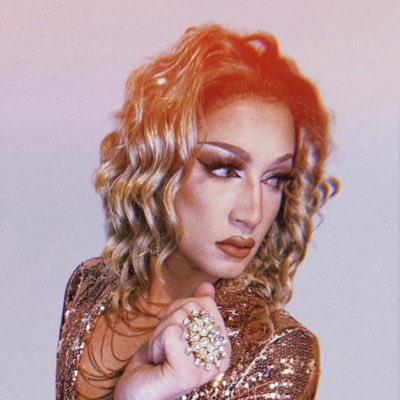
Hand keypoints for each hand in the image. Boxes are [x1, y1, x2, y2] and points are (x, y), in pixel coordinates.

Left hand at [114, 282, 230, 399]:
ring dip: (160, 334)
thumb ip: (196, 308)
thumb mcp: (177, 328)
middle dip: (169, 319)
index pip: (205, 303)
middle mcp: (221, 355)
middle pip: (193, 307)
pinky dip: (156, 343)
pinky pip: (171, 332)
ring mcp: (206, 365)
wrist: (136, 393)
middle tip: (165, 343)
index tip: (172, 329)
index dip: (180, 308)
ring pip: (180, 318)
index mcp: (223, 344)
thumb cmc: (157, 362)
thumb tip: (208, 286)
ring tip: (162, 354)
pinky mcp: (188, 372)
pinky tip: (158, 361)